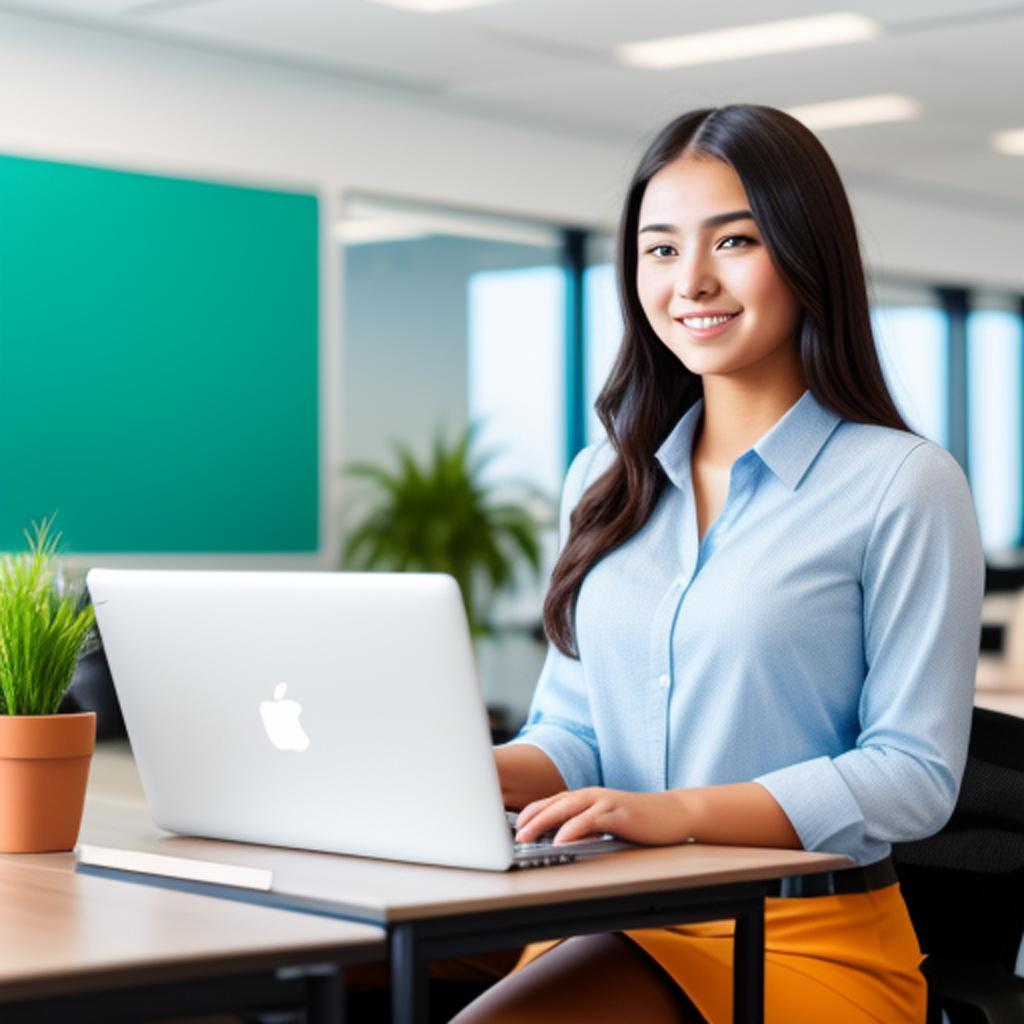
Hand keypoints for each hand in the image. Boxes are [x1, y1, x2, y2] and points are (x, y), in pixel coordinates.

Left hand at [514, 787, 694, 845]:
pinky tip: (560, 840)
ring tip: (526, 837)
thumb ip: (587, 828)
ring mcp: (605, 802)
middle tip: (513, 834)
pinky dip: (572, 830)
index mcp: (588, 798)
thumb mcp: (608, 824)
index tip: (515, 826)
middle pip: (553, 804)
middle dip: (530, 818)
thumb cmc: (641, 821)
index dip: (532, 812)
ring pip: (566, 809)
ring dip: (543, 822)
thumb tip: (562, 841)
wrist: (674, 813)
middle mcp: (593, 796)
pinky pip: (589, 820)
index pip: (552, 802)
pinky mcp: (617, 813)